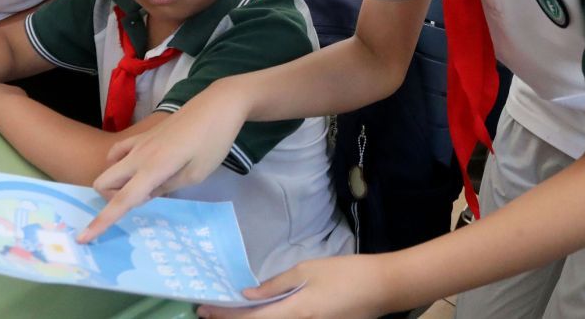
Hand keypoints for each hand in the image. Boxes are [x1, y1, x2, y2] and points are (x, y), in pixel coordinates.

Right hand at [78, 82, 246, 242]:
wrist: (218, 105)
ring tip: (145, 184)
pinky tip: (141, 166)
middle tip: (143, 199)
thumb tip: (147, 195)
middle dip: (111, 198)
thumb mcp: (196, 174)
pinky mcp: (145, 133)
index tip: (83, 238)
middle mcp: (139, 155)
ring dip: (116, 181)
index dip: (101, 222)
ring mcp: (140, 142)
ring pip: (110, 166)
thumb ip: (168, 187)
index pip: (121, 201)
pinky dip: (121, 163)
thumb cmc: (213, 142)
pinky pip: (120, 151)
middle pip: (103, 182)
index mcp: (153, 169)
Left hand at [196, 255, 393, 318]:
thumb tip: (248, 295)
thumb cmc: (344, 274)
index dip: (225, 315)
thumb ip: (276, 285)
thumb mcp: (307, 271)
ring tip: (229, 312)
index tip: (203, 309)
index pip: (251, 318)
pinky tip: (258, 312)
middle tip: (209, 312)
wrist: (380, 289)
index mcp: (295, 313)